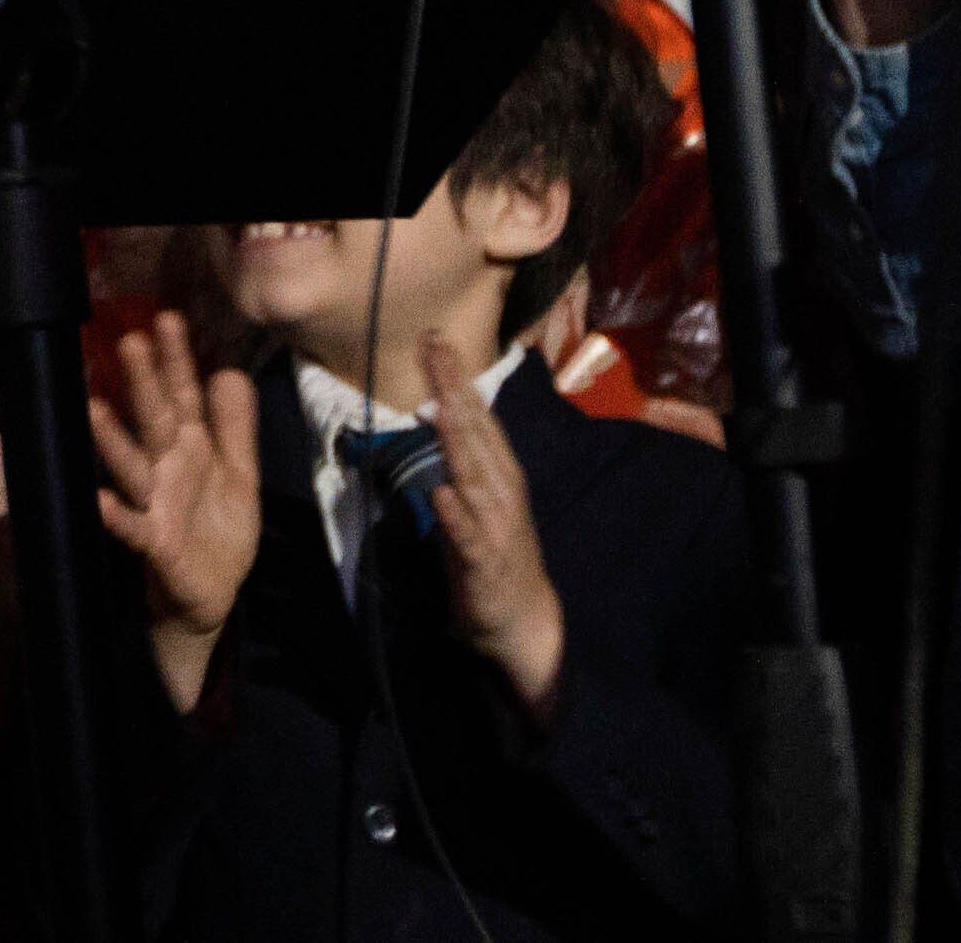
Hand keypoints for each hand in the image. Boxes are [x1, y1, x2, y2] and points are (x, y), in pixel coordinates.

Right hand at [89, 312, 259, 713]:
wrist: (211, 597)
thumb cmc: (218, 533)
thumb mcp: (240, 476)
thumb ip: (236, 428)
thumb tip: (232, 373)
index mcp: (190, 451)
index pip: (183, 397)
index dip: (177, 361)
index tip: (167, 319)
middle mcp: (166, 469)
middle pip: (154, 421)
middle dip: (142, 384)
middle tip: (127, 342)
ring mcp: (155, 504)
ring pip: (132, 466)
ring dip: (112, 441)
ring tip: (94, 409)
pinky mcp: (154, 542)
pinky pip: (132, 527)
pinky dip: (116, 515)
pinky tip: (98, 501)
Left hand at [421, 332, 565, 720]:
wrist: (525, 621)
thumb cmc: (494, 552)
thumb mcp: (475, 498)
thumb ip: (460, 458)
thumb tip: (436, 413)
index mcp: (499, 475)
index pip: (477, 417)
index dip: (457, 379)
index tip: (436, 340)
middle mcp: (501, 493)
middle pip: (475, 434)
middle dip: (455, 390)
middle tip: (434, 346)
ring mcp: (495, 527)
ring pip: (474, 477)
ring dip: (456, 442)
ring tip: (438, 405)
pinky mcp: (483, 563)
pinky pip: (467, 536)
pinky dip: (455, 515)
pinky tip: (440, 493)